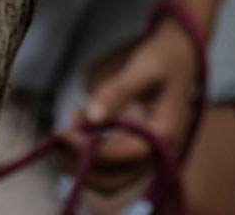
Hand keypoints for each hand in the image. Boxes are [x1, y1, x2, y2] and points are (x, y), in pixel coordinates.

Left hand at [55, 18, 200, 194]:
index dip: (88, 149)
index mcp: (164, 134)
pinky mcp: (136, 148)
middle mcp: (158, 152)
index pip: (122, 156)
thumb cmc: (164, 59)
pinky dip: (89, 153)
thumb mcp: (142, 70)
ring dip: (82, 164)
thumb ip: (118, 93)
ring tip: (60, 134)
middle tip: (54, 141)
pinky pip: (110, 163)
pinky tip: (77, 122)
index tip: (61, 132)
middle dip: (80, 165)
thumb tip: (91, 117)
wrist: (180, 55)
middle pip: (114, 179)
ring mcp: (147, 154)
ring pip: (110, 178)